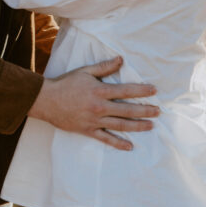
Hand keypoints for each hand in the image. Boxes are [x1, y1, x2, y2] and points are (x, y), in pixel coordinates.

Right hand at [27, 55, 158, 150]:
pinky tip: (129, 146)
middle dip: (145, 110)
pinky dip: (118, 143)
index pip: (125, 90)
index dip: (141, 90)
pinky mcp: (88, 131)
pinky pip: (106, 139)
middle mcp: (99, 107)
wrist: (47, 100)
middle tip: (158, 111)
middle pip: (127, 110)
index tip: (154, 91)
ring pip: (120, 125)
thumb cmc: (66, 83)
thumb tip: (121, 60)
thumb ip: (104, 67)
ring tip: (151, 126)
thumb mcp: (85, 71)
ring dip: (137, 126)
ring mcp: (94, 121)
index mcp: (100, 91)